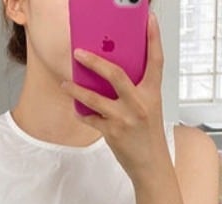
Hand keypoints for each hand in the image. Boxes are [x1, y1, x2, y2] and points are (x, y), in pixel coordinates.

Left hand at [61, 13, 168, 182]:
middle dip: (95, 62)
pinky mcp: (113, 133)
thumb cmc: (149, 136)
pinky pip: (91, 119)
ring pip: (95, 98)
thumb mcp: (149, 108)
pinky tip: (76, 109)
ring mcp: (125, 118)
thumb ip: (136, 91)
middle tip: (78, 53)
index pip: (156, 60)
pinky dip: (82, 113)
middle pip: (115, 74)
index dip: (153, 38)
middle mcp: (139, 103)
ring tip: (65, 83)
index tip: (149, 19)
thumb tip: (112, 74)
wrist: (151, 165)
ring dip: (76, 89)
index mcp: (152, 93)